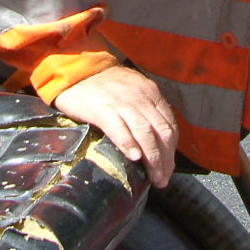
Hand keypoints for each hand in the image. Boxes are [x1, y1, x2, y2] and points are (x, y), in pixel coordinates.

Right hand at [52, 66, 178, 187]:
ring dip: (152, 158)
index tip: (168, 169)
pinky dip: (128, 143)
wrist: (77, 70)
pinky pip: (118, 128)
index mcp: (151, 93)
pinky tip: (133, 158)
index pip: (169, 125)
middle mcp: (140, 97)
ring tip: (153, 177)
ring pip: (144, 133)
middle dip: (165, 159)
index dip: (172, 151)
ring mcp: (121, 102)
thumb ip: (145, 110)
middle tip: (163, 179)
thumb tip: (155, 141)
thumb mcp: (132, 91)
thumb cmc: (105, 86)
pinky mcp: (101, 108)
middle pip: (161, 132)